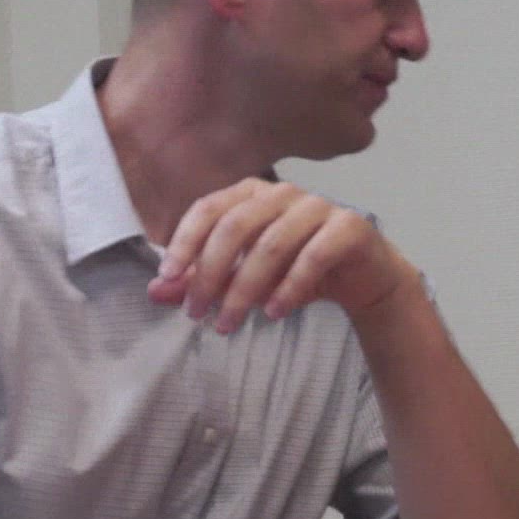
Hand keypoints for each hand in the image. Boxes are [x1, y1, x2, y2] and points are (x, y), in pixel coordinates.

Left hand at [148, 179, 415, 332]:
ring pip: (271, 245)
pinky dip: (289, 288)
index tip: (168, 278)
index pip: (208, 209)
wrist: (362, 280)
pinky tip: (273, 313)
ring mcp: (319, 205)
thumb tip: (156, 291)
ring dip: (244, 290)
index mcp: (251, 193)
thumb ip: (199, 280)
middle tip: (196, 314)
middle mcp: (283, 193)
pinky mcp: (350, 226)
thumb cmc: (294, 272)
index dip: (184, 242)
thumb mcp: (241, 279)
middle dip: (210, 274)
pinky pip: (313, 256)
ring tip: (228, 325)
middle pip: (234, 228)